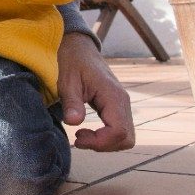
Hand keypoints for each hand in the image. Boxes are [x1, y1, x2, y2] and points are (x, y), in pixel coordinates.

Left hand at [57, 32, 134, 150]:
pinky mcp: (118, 108)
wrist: (79, 48)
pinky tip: (88, 131)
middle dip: (103, 145)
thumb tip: (74, 123)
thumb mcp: (67, 81)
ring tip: (82, 135)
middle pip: (127, 138)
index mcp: (114, 96)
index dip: (100, 142)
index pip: (119, 131)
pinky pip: (120, 130)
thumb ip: (71, 102)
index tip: (78, 137)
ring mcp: (123, 106)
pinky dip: (107, 137)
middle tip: (79, 138)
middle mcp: (123, 102)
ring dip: (105, 143)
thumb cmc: (72, 62)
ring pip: (126, 137)